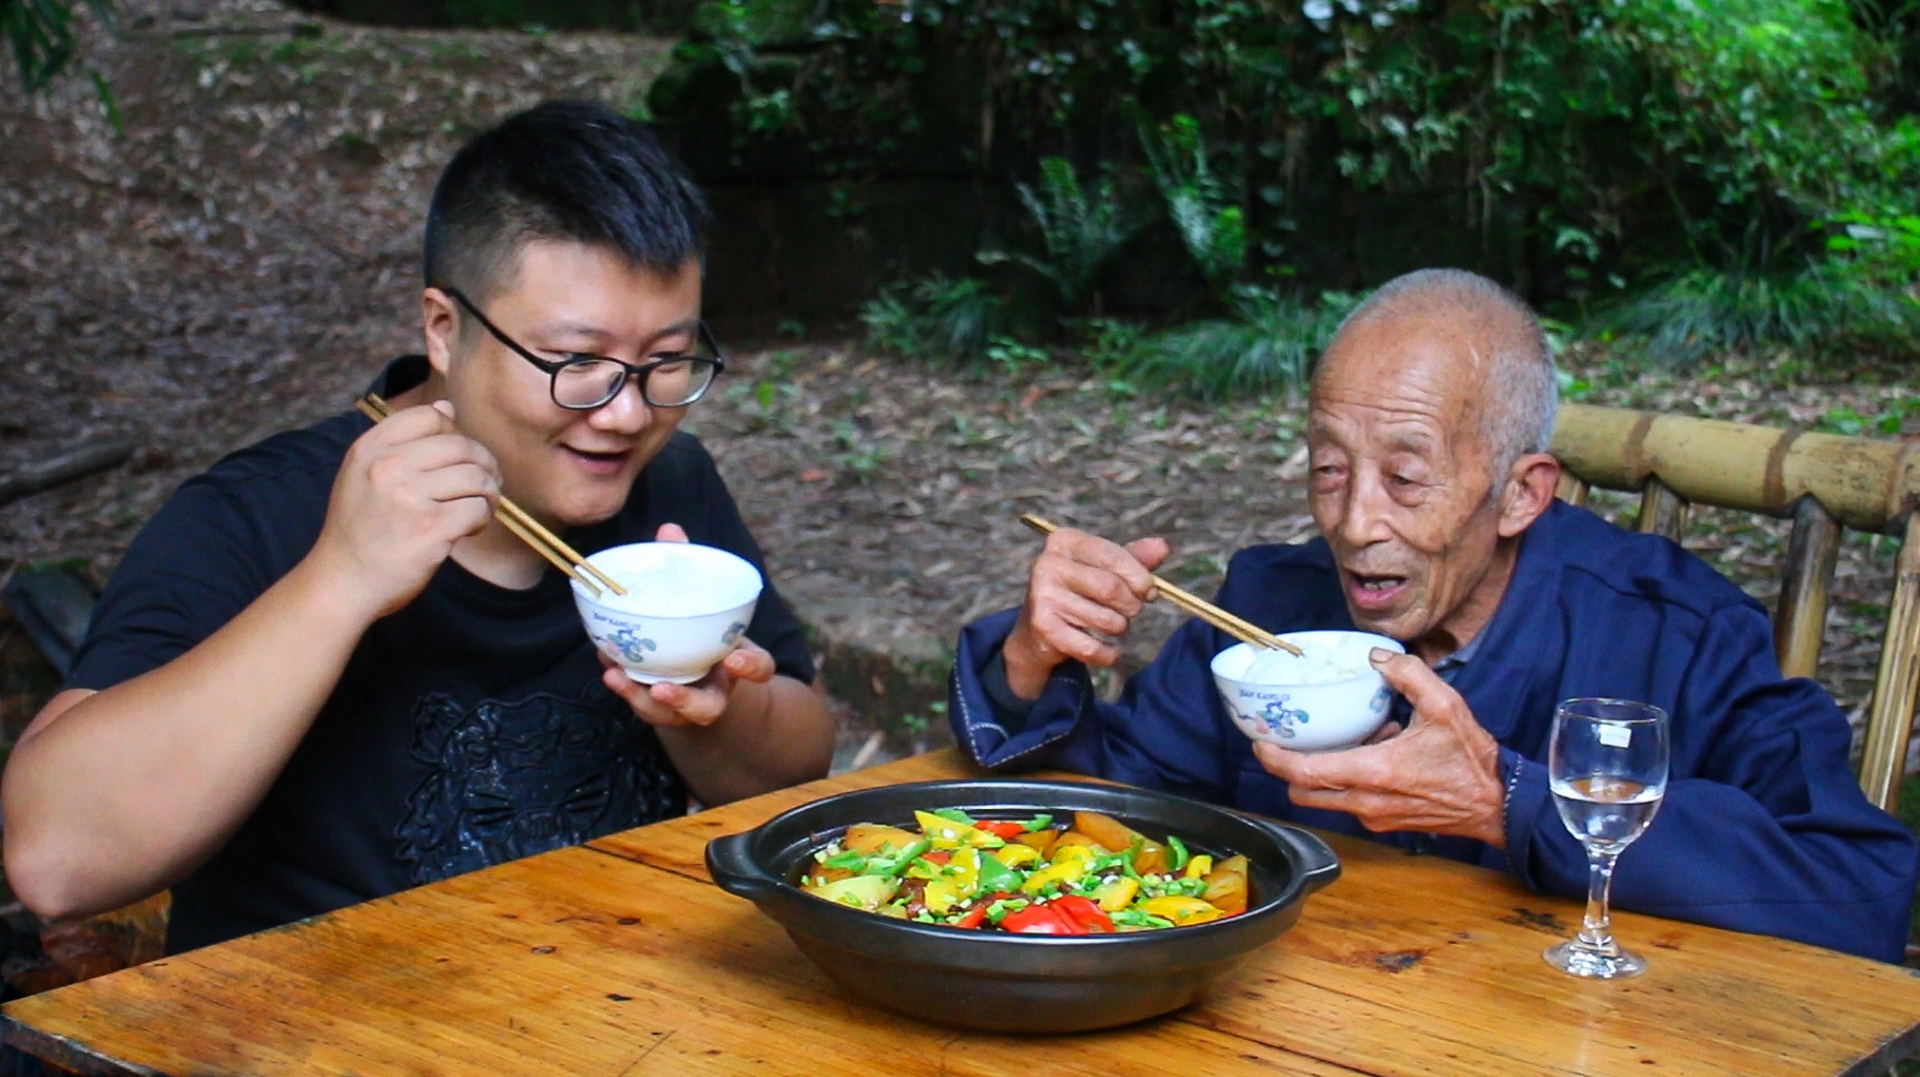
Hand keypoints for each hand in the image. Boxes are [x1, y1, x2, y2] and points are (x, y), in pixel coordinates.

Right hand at [312, 401, 499, 619]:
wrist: (343, 583)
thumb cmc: (361, 530)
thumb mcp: (363, 475)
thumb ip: (403, 441)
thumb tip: (447, 407)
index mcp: (369, 449)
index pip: (429, 416)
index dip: (454, 433)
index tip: (458, 456)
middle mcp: (387, 467)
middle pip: (462, 446)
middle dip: (484, 465)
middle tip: (485, 485)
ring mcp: (409, 498)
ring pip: (476, 477)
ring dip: (487, 494)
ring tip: (477, 508)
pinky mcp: (430, 529)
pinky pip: (478, 509)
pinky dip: (481, 519)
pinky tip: (468, 528)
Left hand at [601, 522, 776, 727]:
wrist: (702, 674)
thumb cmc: (705, 629)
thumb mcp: (704, 601)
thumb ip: (689, 568)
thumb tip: (669, 530)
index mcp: (738, 662)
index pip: (759, 668)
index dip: (750, 666)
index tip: (735, 658)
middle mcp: (716, 690)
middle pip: (708, 709)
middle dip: (686, 701)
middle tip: (663, 688)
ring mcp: (686, 705)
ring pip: (669, 716)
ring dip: (640, 698)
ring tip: (616, 674)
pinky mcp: (661, 709)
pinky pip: (642, 705)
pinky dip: (624, 686)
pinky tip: (607, 664)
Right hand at [1002, 528, 1169, 698]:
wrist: (1036, 631)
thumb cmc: (1078, 592)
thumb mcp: (1103, 569)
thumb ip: (1133, 558)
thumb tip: (1162, 547)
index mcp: (1064, 541)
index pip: (1113, 555)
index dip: (1140, 577)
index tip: (1150, 592)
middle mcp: (1048, 565)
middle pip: (1111, 588)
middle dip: (1132, 605)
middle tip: (1131, 610)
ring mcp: (1043, 597)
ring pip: (1106, 620)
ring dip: (1120, 628)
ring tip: (1111, 624)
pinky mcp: (1044, 628)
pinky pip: (1093, 648)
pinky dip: (1109, 654)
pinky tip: (1109, 651)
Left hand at [1253, 648, 1506, 846]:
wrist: (1497, 805)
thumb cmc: (1471, 760)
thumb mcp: (1444, 706)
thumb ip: (1408, 674)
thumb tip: (1377, 658)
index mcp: (1374, 772)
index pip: (1305, 773)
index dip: (1274, 760)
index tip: (1260, 743)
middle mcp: (1366, 800)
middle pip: (1303, 791)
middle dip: (1289, 769)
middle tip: (1289, 742)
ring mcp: (1374, 816)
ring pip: (1325, 799)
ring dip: (1322, 774)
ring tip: (1347, 742)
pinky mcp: (1384, 822)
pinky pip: (1350, 802)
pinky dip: (1349, 780)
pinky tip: (1375, 754)